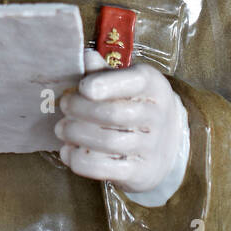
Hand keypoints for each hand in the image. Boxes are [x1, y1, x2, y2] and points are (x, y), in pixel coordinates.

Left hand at [55, 49, 187, 194]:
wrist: (168, 142)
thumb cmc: (136, 103)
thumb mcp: (126, 82)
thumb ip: (104, 71)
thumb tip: (86, 57)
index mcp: (153, 85)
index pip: (133, 81)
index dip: (105, 84)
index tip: (83, 88)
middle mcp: (157, 115)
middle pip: (114, 113)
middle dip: (81, 109)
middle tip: (64, 107)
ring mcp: (151, 146)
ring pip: (108, 141)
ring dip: (76, 134)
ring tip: (61, 129)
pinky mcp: (141, 173)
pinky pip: (106, 169)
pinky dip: (81, 161)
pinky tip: (69, 152)